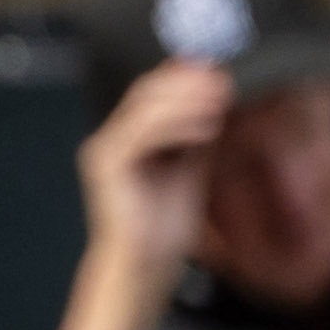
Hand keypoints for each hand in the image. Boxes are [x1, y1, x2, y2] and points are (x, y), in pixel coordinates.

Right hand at [77, 59, 230, 272]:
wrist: (144, 263)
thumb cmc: (164, 219)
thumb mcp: (192, 161)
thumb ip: (200, 126)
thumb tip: (222, 93)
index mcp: (130, 133)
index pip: (155, 86)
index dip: (186, 71)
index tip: (220, 65)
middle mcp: (112, 136)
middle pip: (148, 88)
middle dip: (189, 80)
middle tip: (224, 80)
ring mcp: (104, 149)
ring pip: (145, 104)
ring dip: (187, 98)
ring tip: (221, 100)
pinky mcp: (105, 164)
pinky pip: (142, 131)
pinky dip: (177, 124)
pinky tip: (206, 128)